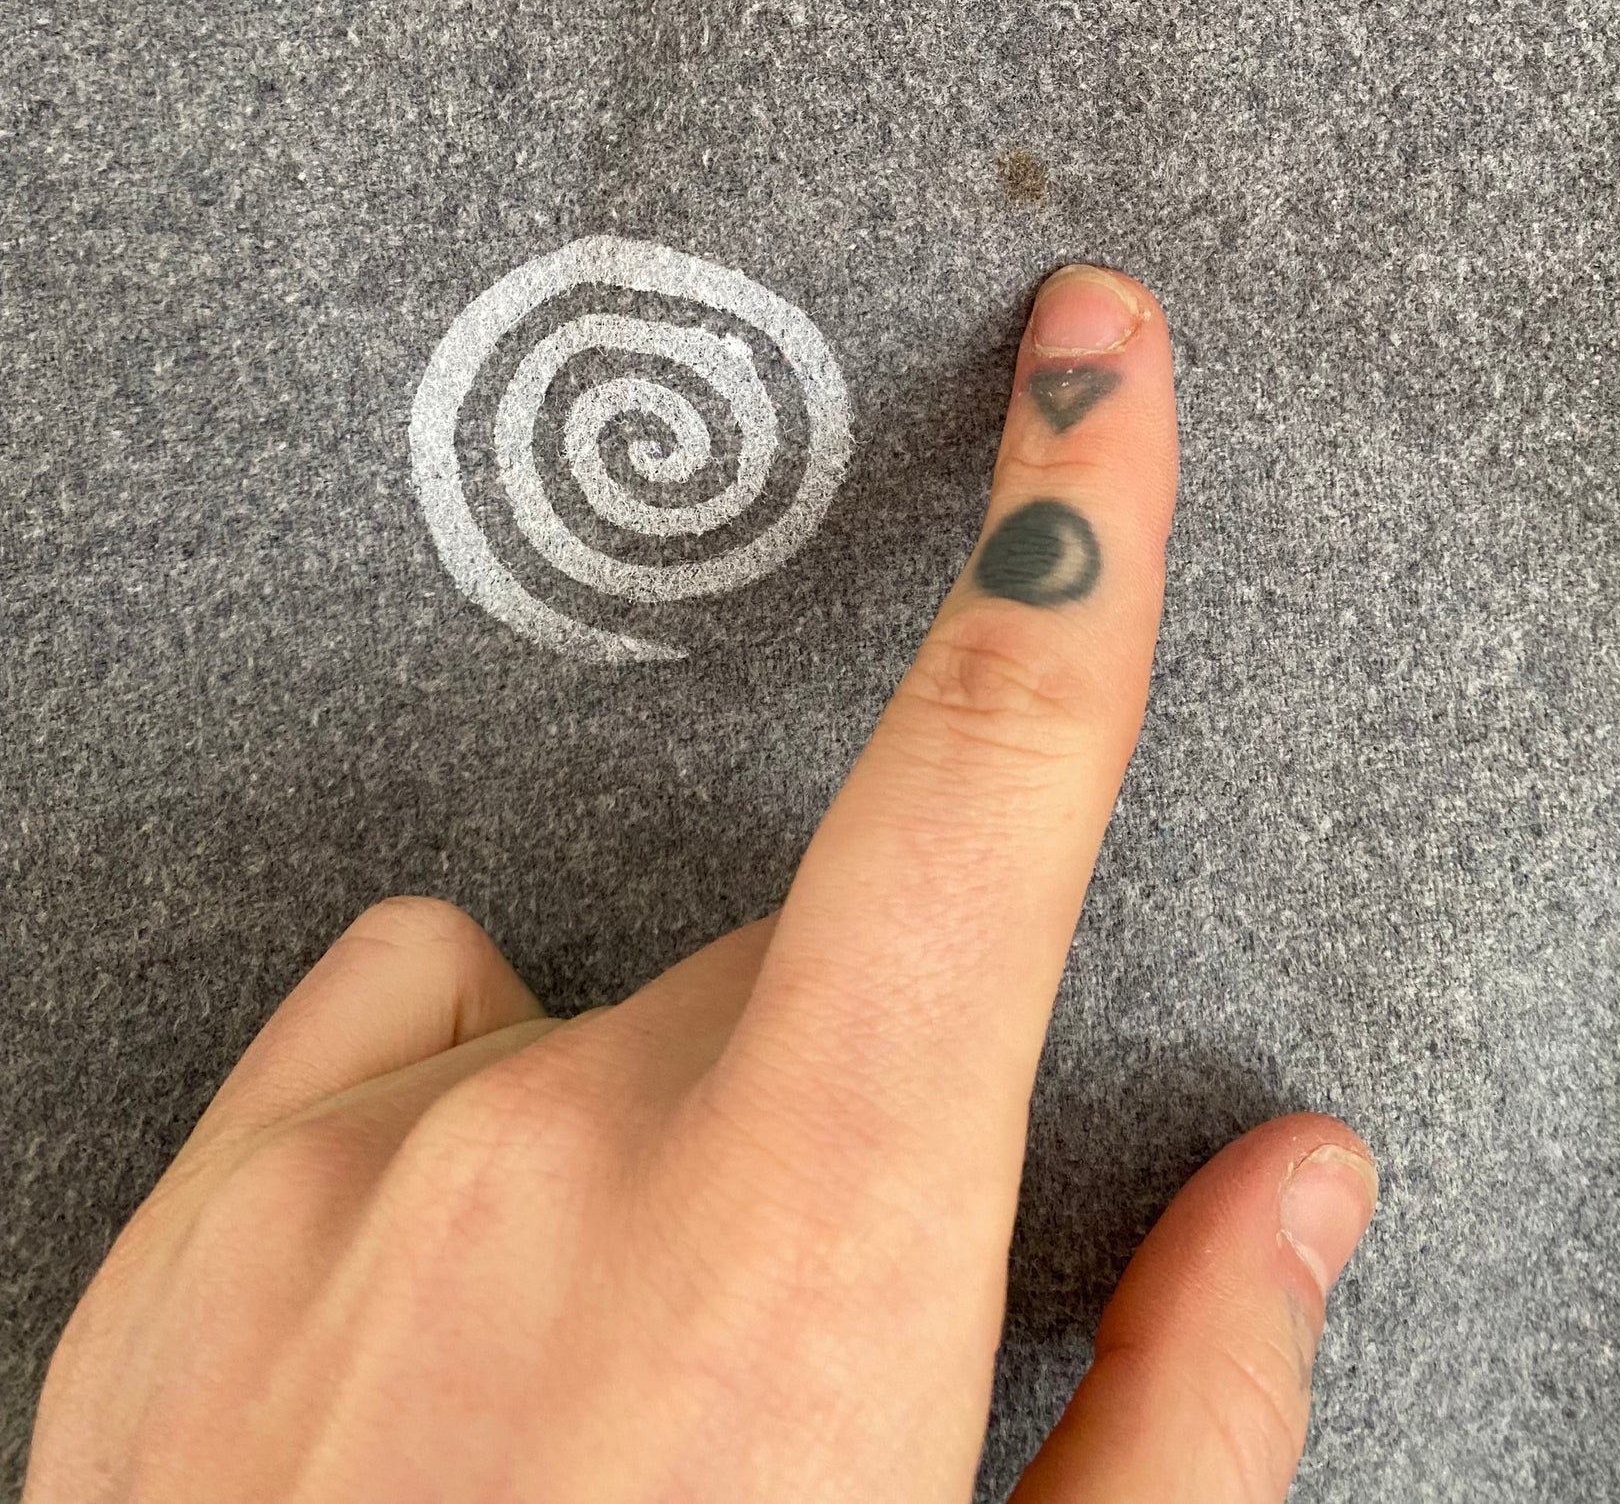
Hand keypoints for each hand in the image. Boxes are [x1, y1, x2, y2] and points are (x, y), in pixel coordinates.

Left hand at [26, 264, 1377, 1503]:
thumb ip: (1184, 1411)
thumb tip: (1294, 1182)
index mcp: (813, 1235)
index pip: (991, 780)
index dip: (1078, 532)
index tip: (1098, 355)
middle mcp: (567, 1140)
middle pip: (789, 984)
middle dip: (831, 1121)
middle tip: (785, 1389)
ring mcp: (352, 1165)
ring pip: (588, 1014)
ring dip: (633, 1142)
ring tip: (585, 1412)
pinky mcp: (192, 1211)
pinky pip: (398, 1028)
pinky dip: (446, 1137)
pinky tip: (424, 1361)